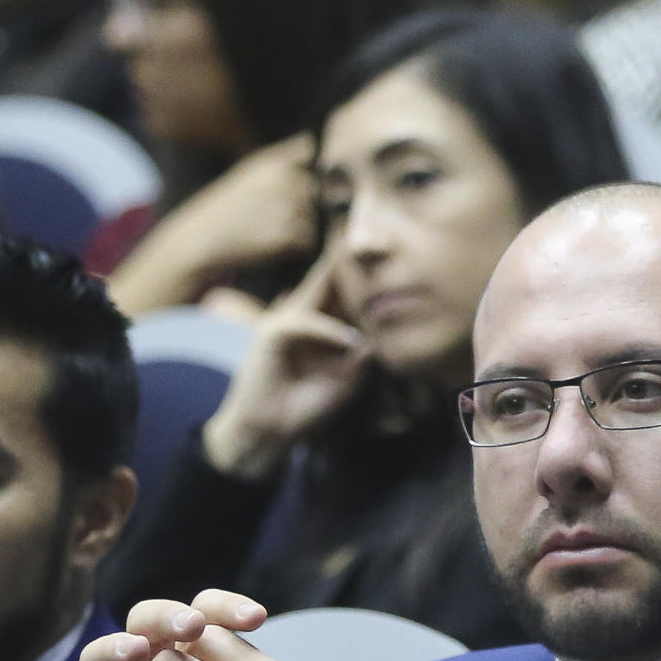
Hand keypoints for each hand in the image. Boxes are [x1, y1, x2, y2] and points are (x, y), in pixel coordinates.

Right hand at [104, 135, 317, 316]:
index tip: (299, 187)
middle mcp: (282, 181)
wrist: (199, 241)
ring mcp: (285, 209)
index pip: (312, 160)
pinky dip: (297, 247)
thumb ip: (284, 158)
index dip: (312, 174)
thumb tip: (312, 142)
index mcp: (273, 163)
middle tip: (278, 216)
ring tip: (273, 231)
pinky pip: (308, 242)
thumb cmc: (226, 207)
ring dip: (304, 227)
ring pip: (316, 218)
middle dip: (310, 203)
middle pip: (319, 192)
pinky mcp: (285, 237)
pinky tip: (274, 245)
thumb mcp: (250, 173)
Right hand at [201, 254, 374, 478]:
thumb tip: (382, 335)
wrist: (270, 431)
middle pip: (331, 279)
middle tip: (372, 228)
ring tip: (368, 264)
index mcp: (324, 324)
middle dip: (350, 257)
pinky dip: (329, 331)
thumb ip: (363, 356)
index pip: (345, 290)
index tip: (390, 252)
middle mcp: (305, 314)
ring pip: (319, 291)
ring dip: (344, 279)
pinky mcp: (272, 333)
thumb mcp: (348, 380)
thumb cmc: (308, 407)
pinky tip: (351, 341)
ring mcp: (287, 320)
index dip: (364, 273)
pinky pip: (307, 324)